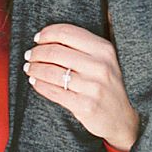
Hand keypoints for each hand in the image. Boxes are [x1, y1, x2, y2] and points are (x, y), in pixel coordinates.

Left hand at [25, 24, 139, 150]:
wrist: (123, 118)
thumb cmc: (108, 84)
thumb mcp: (106, 60)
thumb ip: (84, 45)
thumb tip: (48, 34)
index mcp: (104, 50)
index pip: (67, 33)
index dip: (47, 33)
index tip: (38, 38)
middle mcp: (100, 66)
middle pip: (55, 52)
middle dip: (37, 52)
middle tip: (29, 55)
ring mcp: (93, 87)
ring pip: (51, 72)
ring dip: (34, 68)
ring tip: (29, 68)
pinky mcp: (85, 105)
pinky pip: (53, 91)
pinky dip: (39, 85)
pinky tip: (35, 82)